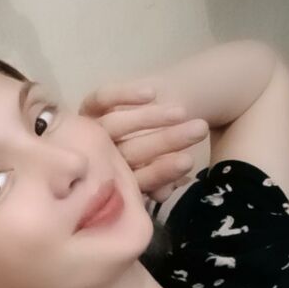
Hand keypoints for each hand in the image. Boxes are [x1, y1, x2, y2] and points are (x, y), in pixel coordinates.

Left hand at [78, 78, 208, 203]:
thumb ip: (164, 179)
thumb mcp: (168, 162)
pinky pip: (102, 99)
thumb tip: (161, 194)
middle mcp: (100, 160)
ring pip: (116, 125)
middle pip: (128, 153)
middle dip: (165, 142)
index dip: (161, 173)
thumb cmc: (163, 147)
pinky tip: (151, 93)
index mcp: (118, 183)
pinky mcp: (90, 107)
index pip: (138, 182)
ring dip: (150, 118)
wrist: (158, 110)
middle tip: (198, 131)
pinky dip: (125, 95)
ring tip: (182, 112)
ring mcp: (93, 133)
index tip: (188, 161)